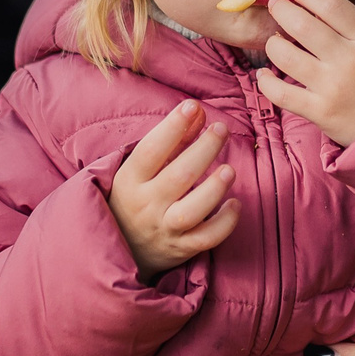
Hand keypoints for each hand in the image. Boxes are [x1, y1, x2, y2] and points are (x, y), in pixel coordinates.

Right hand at [108, 100, 240, 277]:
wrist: (119, 248)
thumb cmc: (135, 197)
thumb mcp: (142, 168)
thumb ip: (173, 139)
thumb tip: (197, 110)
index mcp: (130, 180)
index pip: (150, 150)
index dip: (172, 127)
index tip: (192, 106)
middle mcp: (145, 205)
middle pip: (178, 177)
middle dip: (203, 150)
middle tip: (221, 129)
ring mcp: (163, 229)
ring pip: (190, 212)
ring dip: (213, 189)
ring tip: (230, 170)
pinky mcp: (180, 249)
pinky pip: (206, 239)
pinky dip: (224, 223)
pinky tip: (235, 204)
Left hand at [253, 0, 354, 145]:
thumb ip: (353, 27)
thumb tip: (313, 5)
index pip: (331, 5)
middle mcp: (349, 59)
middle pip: (302, 24)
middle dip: (281, 9)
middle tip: (275, 6)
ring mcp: (333, 86)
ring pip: (285, 55)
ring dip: (272, 44)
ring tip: (275, 41)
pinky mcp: (321, 112)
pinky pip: (281, 93)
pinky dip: (266, 82)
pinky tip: (265, 75)